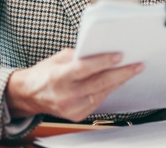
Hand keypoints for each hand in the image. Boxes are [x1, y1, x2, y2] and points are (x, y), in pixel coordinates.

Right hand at [5, 49, 142, 121]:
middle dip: (121, 73)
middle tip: (137, 65)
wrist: (29, 95)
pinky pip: (97, 101)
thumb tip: (102, 50)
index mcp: (58, 77)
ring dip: (118, 81)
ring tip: (131, 71)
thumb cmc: (44, 73)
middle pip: (99, 83)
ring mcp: (71, 107)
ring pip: (102, 93)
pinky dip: (108, 90)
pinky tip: (116, 81)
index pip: (85, 69)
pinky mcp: (76, 115)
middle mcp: (65, 95)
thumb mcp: (58, 58)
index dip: (103, 62)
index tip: (120, 55)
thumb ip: (79, 55)